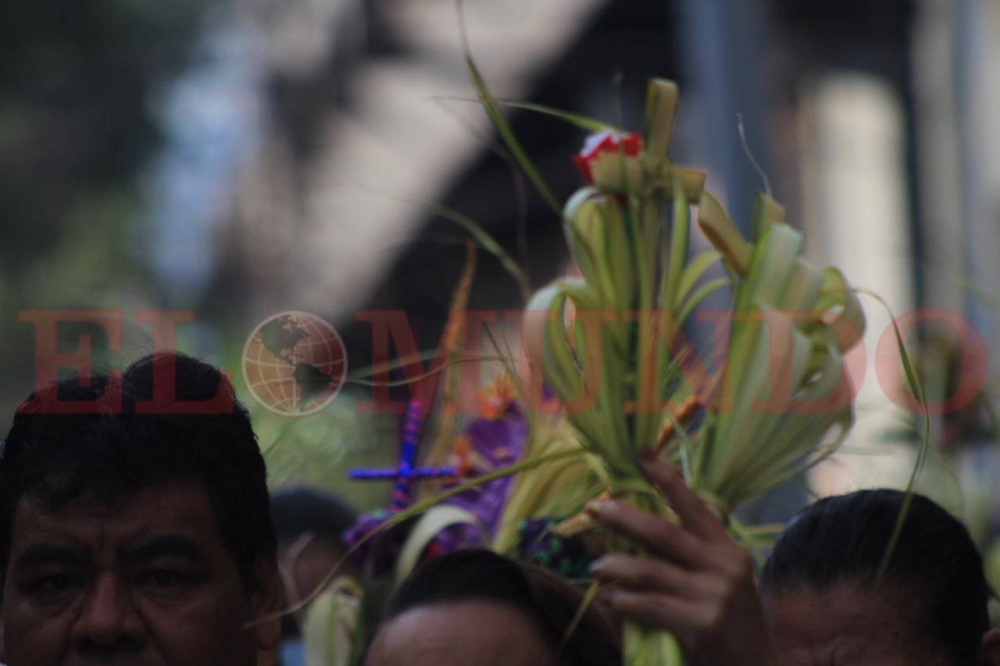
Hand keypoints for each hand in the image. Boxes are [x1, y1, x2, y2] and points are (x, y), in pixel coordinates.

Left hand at [588, 455, 776, 665]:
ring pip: (650, 571)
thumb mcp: (720, 580)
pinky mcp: (703, 625)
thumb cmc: (728, 622)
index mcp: (727, 549)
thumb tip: (631, 533)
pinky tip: (610, 601)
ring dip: (616, 567)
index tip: (642, 453)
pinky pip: (650, 606)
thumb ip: (689, 556)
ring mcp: (715, 596)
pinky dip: (624, 601)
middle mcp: (723, 566)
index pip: (693, 505)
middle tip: (594, 509)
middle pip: (663, 532)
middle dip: (624, 517)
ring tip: (595, 568)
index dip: (666, 478)